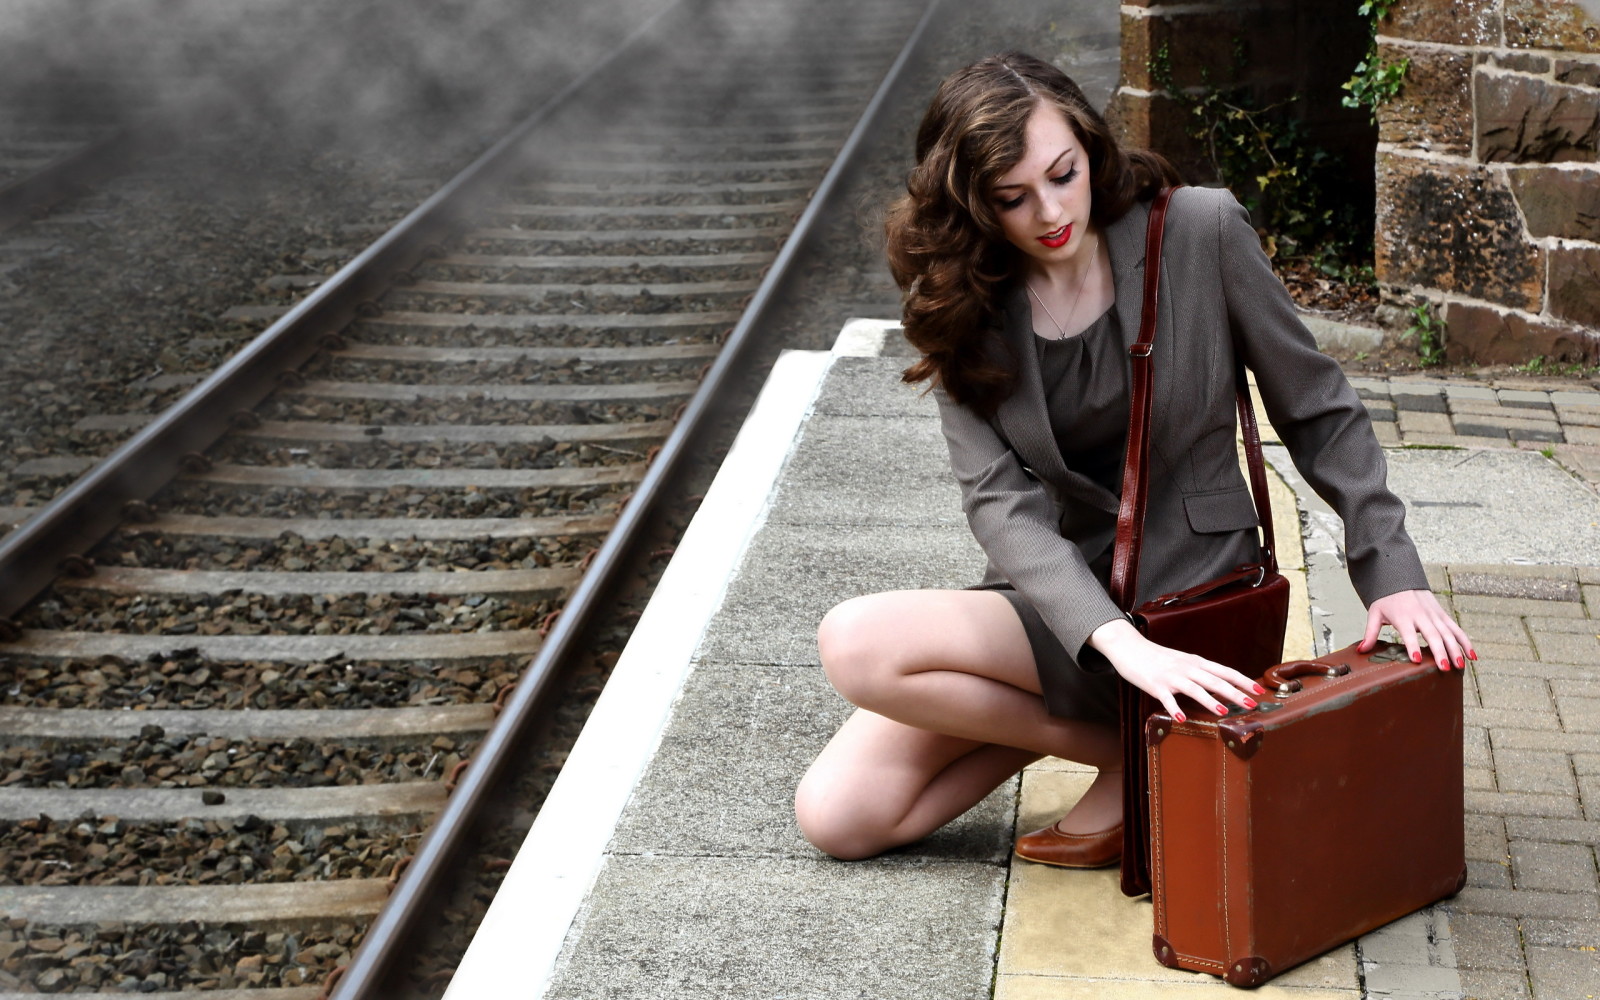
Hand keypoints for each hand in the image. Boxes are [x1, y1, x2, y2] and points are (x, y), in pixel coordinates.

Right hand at [1088, 618, 1264, 722]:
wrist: (1129, 647)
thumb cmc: (1157, 658)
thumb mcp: (1183, 662)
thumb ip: (1200, 673)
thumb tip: (1220, 688)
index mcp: (1196, 662)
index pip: (1224, 671)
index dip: (1242, 680)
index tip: (1259, 690)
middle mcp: (1187, 668)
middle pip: (1214, 680)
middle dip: (1235, 692)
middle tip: (1252, 704)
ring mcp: (1171, 676)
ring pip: (1194, 688)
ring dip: (1209, 700)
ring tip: (1224, 712)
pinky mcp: (1155, 684)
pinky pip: (1166, 698)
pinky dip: (1174, 708)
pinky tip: (1181, 718)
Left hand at [1359, 589, 1473, 670]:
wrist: (1400, 578)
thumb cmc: (1386, 599)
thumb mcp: (1375, 613)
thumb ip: (1369, 633)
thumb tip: (1361, 651)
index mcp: (1403, 616)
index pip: (1409, 633)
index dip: (1412, 646)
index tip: (1416, 660)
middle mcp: (1421, 615)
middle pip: (1433, 635)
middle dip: (1439, 651)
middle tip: (1444, 668)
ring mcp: (1434, 615)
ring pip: (1448, 633)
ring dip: (1456, 649)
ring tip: (1460, 665)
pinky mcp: (1443, 615)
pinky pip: (1457, 629)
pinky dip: (1466, 641)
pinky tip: (1472, 655)